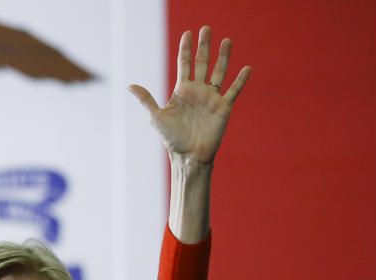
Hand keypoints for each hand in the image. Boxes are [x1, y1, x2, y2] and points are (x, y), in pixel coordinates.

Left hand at [129, 26, 250, 164]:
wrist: (188, 155)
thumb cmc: (172, 138)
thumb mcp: (156, 117)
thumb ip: (146, 99)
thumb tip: (129, 86)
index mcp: (182, 91)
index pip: (185, 64)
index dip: (186, 49)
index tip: (188, 33)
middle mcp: (198, 91)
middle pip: (202, 63)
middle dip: (204, 46)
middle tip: (206, 28)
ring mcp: (211, 98)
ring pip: (219, 72)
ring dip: (224, 56)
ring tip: (227, 40)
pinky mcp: (223, 107)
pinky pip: (233, 90)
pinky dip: (240, 80)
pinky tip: (247, 68)